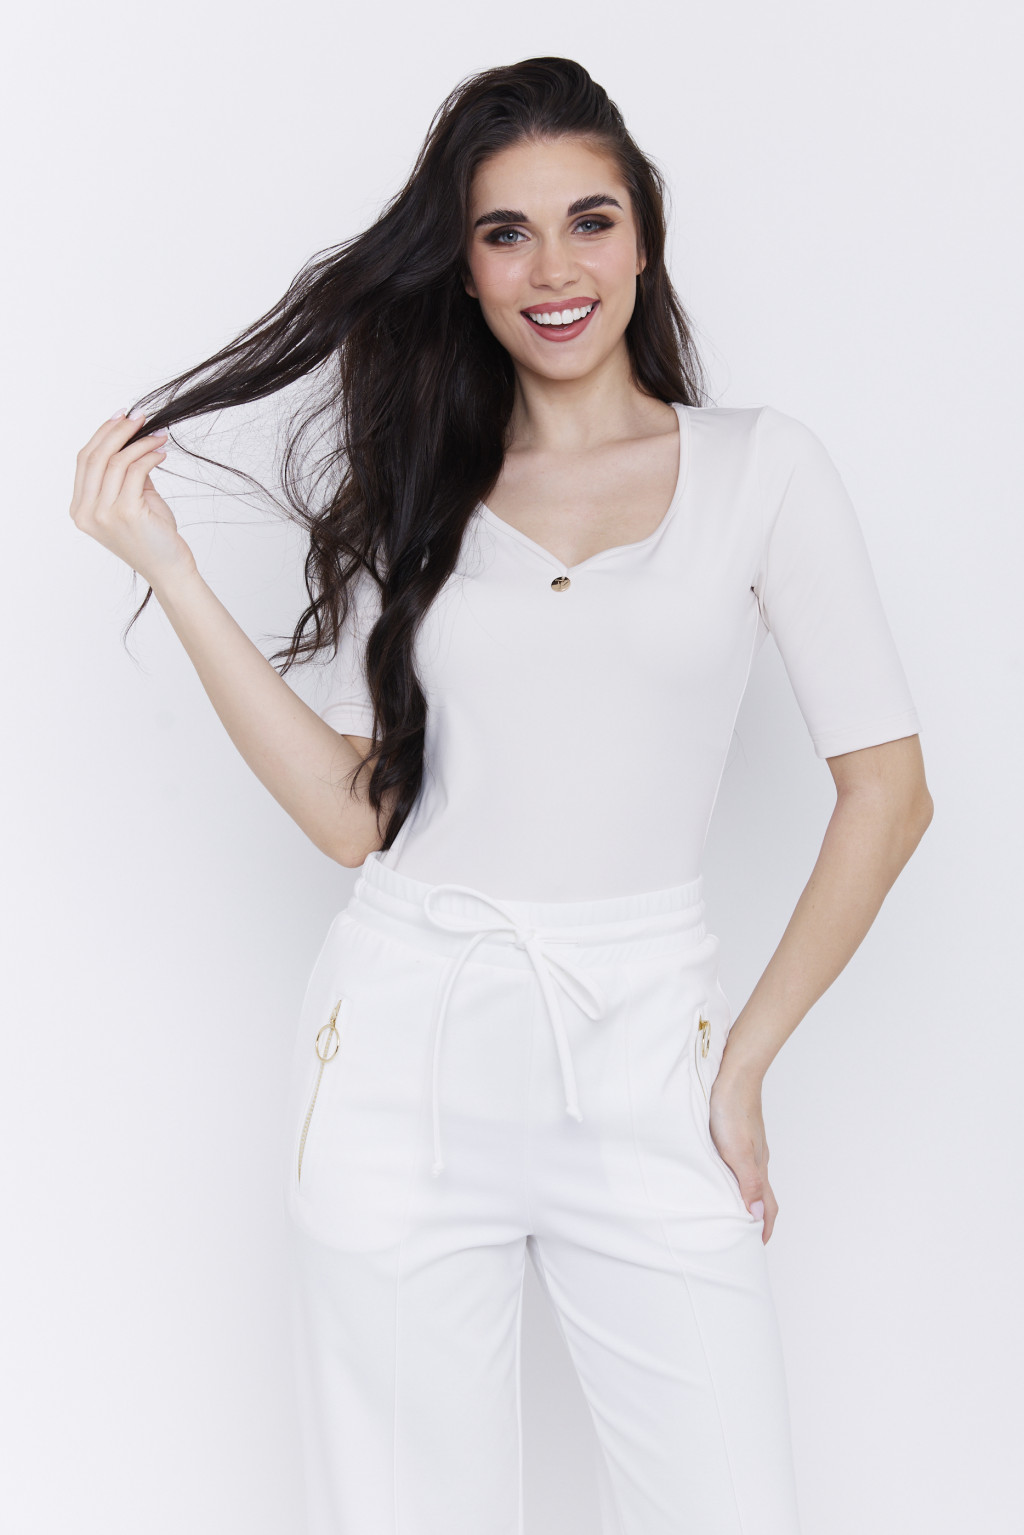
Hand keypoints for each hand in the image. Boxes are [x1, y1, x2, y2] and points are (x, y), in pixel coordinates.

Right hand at [70, 409, 196, 589]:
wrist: (169, 569)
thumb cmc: (152, 537)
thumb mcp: (132, 500)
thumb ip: (124, 474)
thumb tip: (131, 439)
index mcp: (80, 509)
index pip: (85, 461)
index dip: (102, 434)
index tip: (121, 416)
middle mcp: (86, 513)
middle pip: (96, 457)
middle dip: (119, 431)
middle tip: (140, 416)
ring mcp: (103, 514)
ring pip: (116, 461)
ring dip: (139, 442)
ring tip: (159, 436)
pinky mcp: (125, 513)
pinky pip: (135, 471)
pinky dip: (149, 456)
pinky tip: (161, 453)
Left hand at [709, 1067, 777, 1241]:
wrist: (735, 1074)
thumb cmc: (732, 1109)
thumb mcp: (737, 1150)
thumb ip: (748, 1182)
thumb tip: (758, 1216)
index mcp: (758, 1166)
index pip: (767, 1205)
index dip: (764, 1227)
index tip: (757, 1246)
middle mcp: (757, 1158)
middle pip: (762, 1195)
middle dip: (758, 1218)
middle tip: (746, 1235)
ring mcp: (750, 1145)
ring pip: (752, 1178)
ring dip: (747, 1198)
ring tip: (735, 1211)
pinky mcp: (740, 1133)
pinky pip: (742, 1164)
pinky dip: (737, 1179)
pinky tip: (724, 1175)